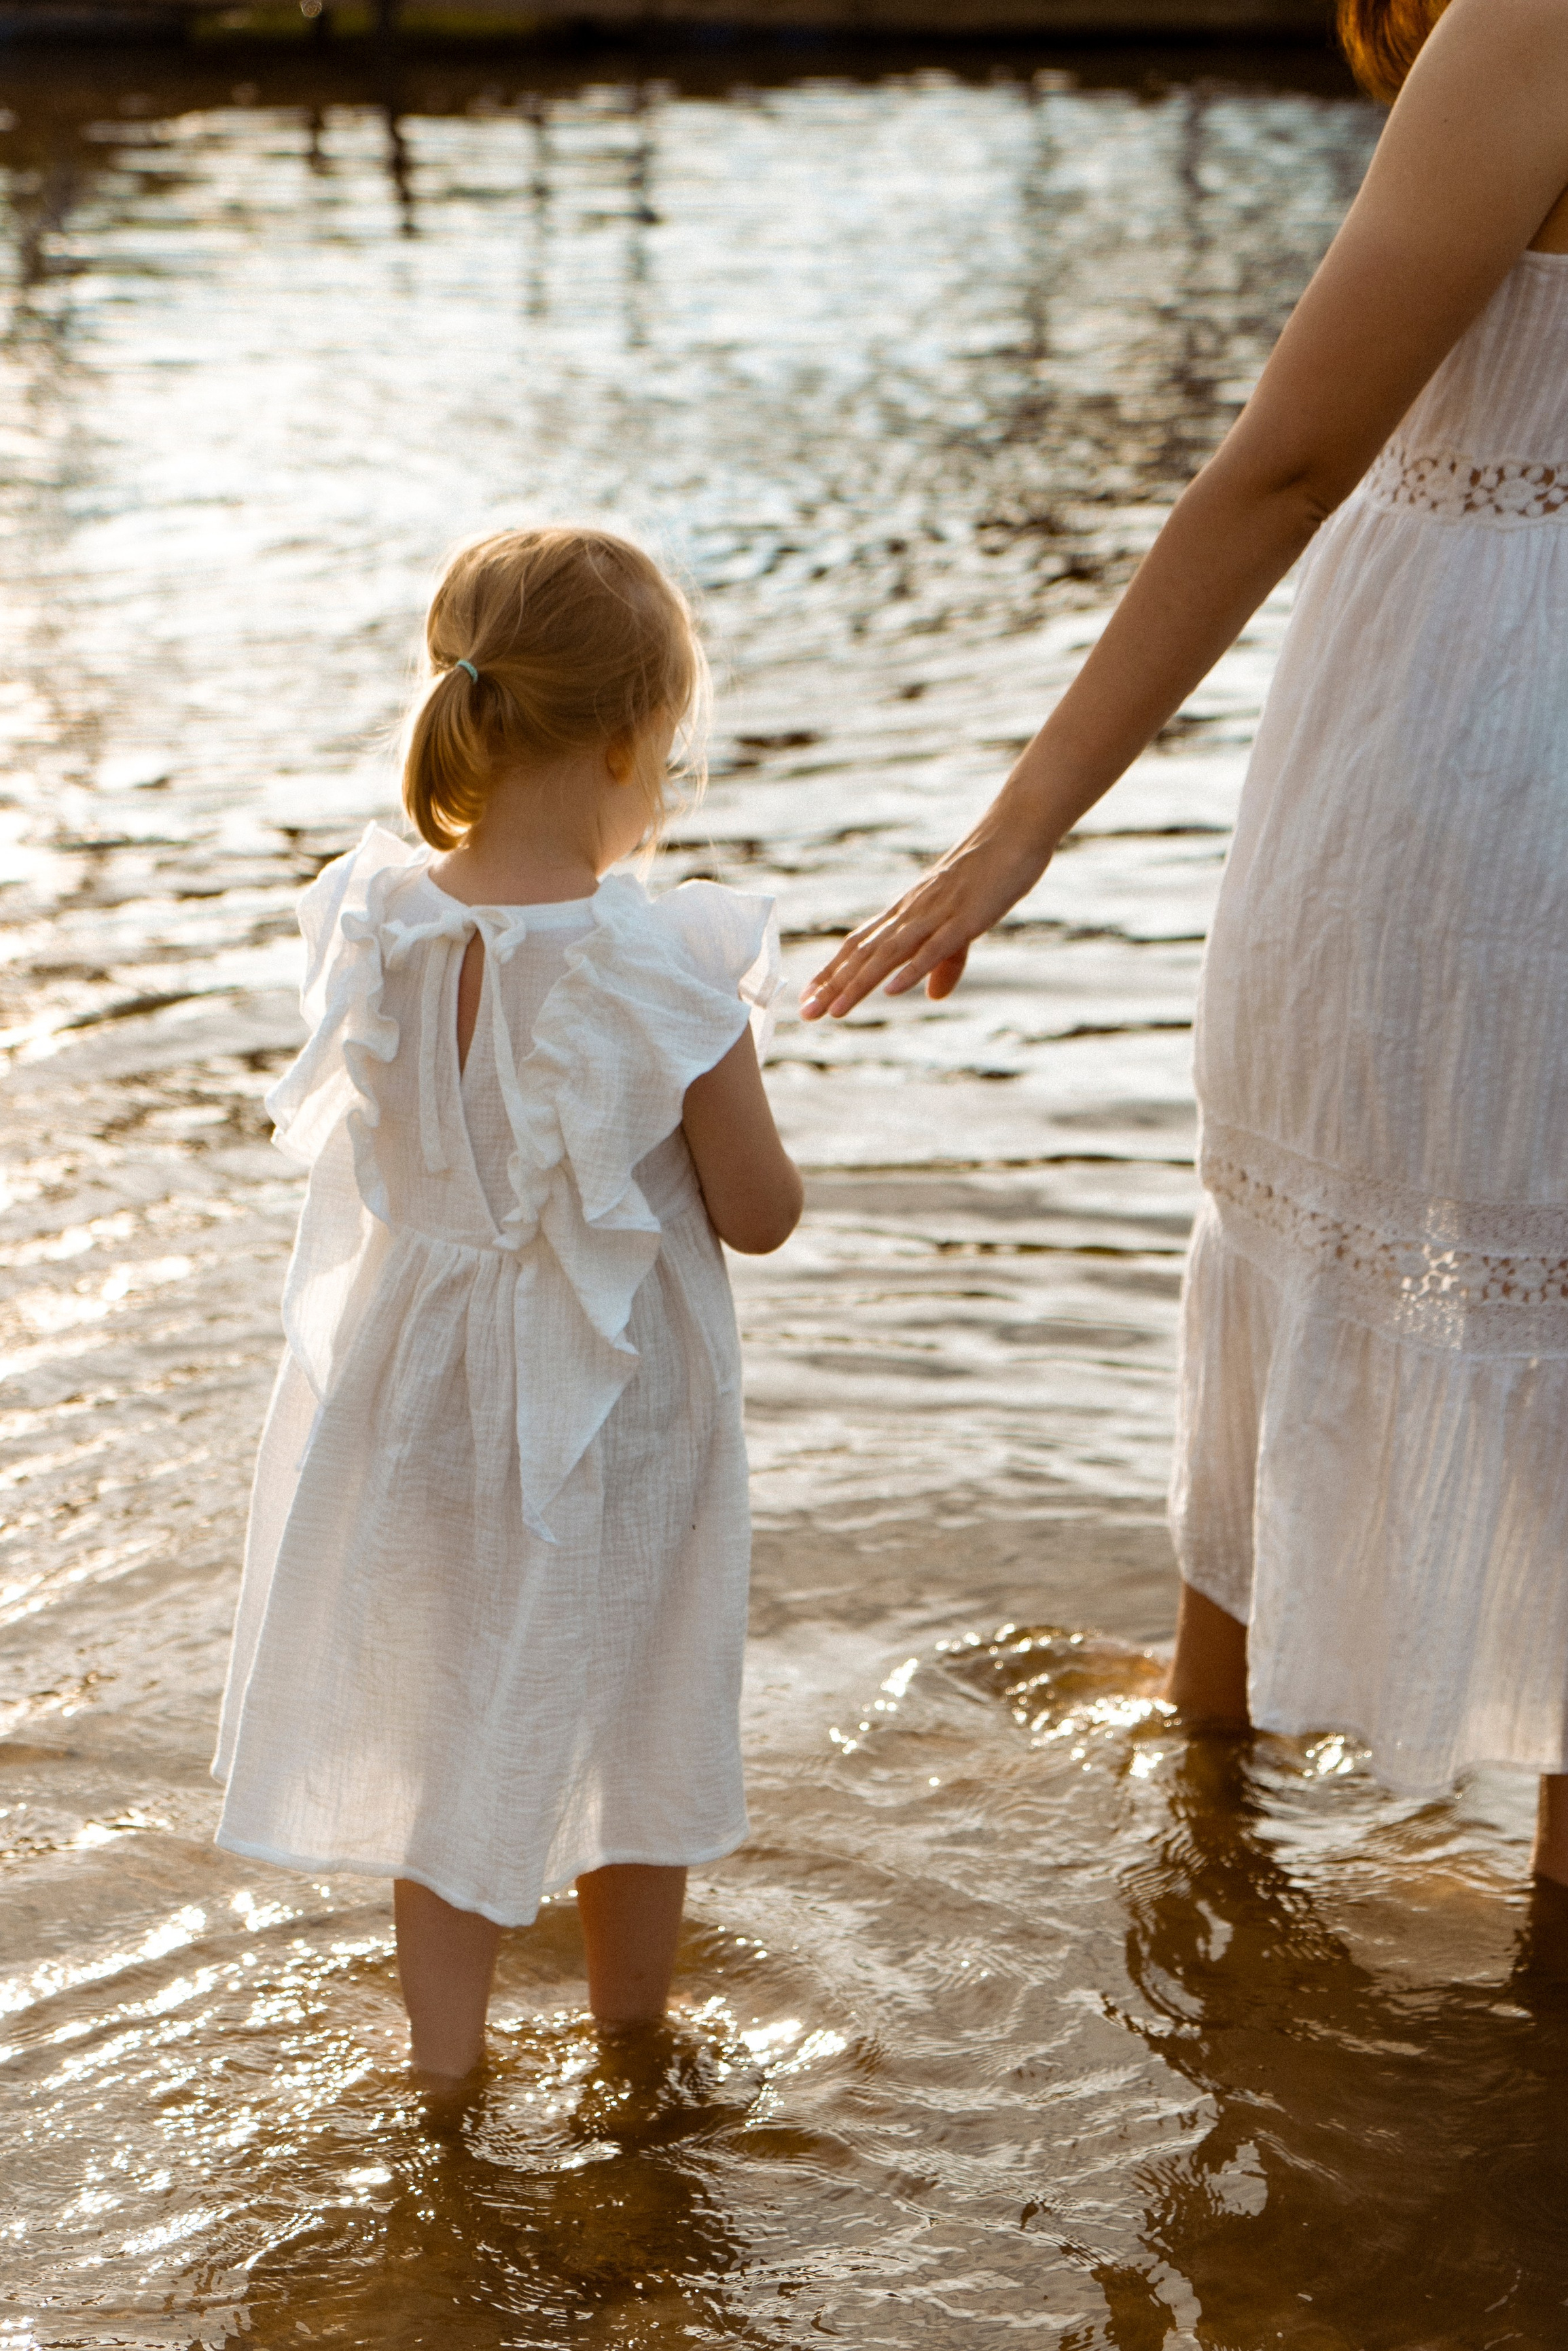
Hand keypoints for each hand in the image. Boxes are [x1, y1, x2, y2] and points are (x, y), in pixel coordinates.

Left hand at [800, 791, 1057, 1019]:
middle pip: (864, 952)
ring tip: (835, 1010)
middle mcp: (912, 913)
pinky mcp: (964, 918)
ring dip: (860, 983)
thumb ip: (945, 963)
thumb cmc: (987, 874)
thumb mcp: (963, 927)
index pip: (859, 944)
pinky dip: (912, 970)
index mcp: (907, 912)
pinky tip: (892, 991)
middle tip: (806, 1013)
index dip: (832, 971)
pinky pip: (934, 947)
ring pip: (889, 953)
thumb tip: (933, 997)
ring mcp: (936, 914)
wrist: (1013, 832)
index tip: (807, 997)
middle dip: (834, 984)